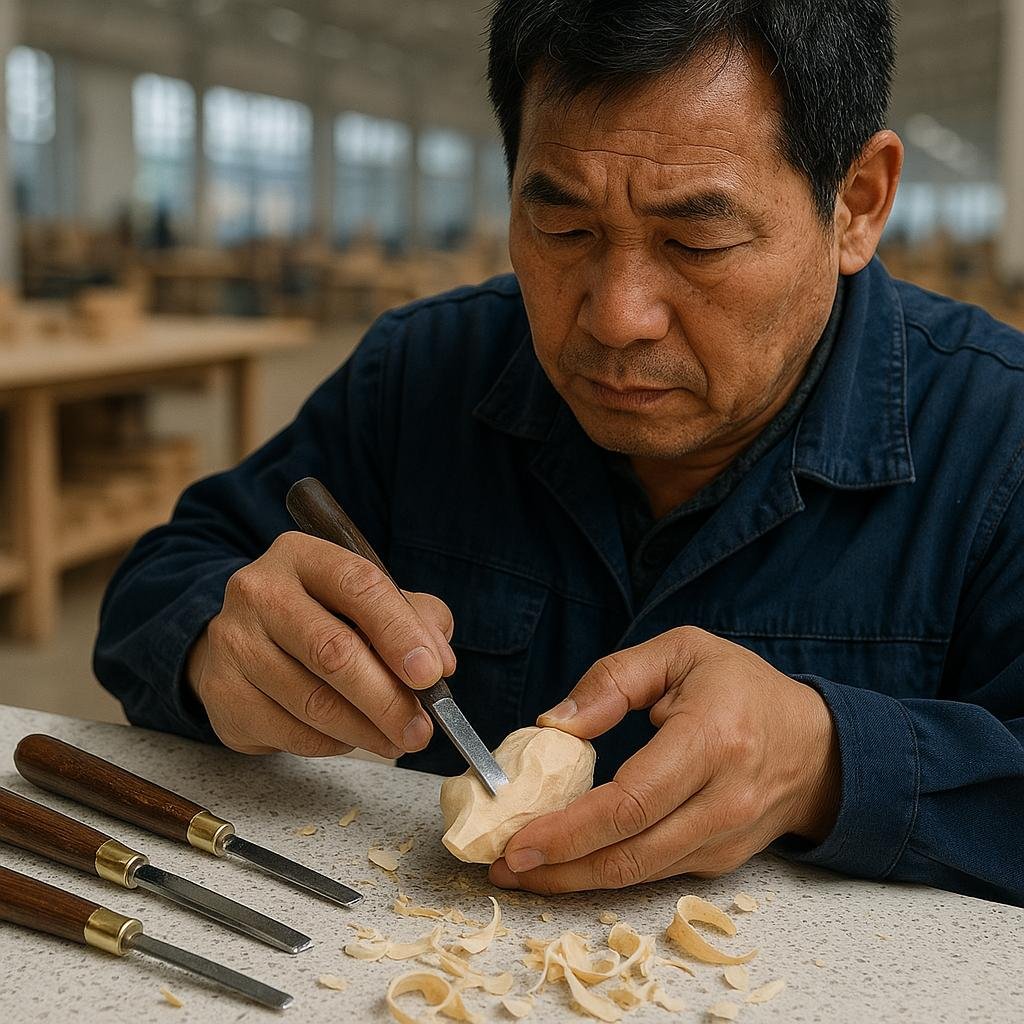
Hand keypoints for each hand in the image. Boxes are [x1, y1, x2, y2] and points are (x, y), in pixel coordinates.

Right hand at [186, 531, 455, 757]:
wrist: (244, 640)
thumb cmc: (322, 617)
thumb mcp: (369, 601)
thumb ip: (415, 618)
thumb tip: (439, 663)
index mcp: (302, 555)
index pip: (358, 586)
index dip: (400, 632)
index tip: (431, 674)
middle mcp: (258, 590)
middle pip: (333, 651)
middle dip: (388, 698)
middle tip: (422, 730)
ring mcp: (233, 642)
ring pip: (312, 701)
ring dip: (367, 730)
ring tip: (398, 741)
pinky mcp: (221, 692)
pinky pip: (290, 732)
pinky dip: (332, 743)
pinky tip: (352, 737)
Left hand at [489, 626, 838, 892]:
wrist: (816, 745)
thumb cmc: (742, 688)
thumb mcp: (681, 652)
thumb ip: (614, 679)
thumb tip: (555, 724)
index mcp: (712, 739)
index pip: (632, 801)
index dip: (571, 829)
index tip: (520, 840)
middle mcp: (725, 800)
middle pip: (631, 853)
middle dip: (560, 868)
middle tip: (504, 865)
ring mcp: (727, 838)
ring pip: (641, 875)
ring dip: (576, 879)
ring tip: (524, 870)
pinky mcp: (723, 861)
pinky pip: (656, 874)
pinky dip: (608, 873)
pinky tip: (570, 863)